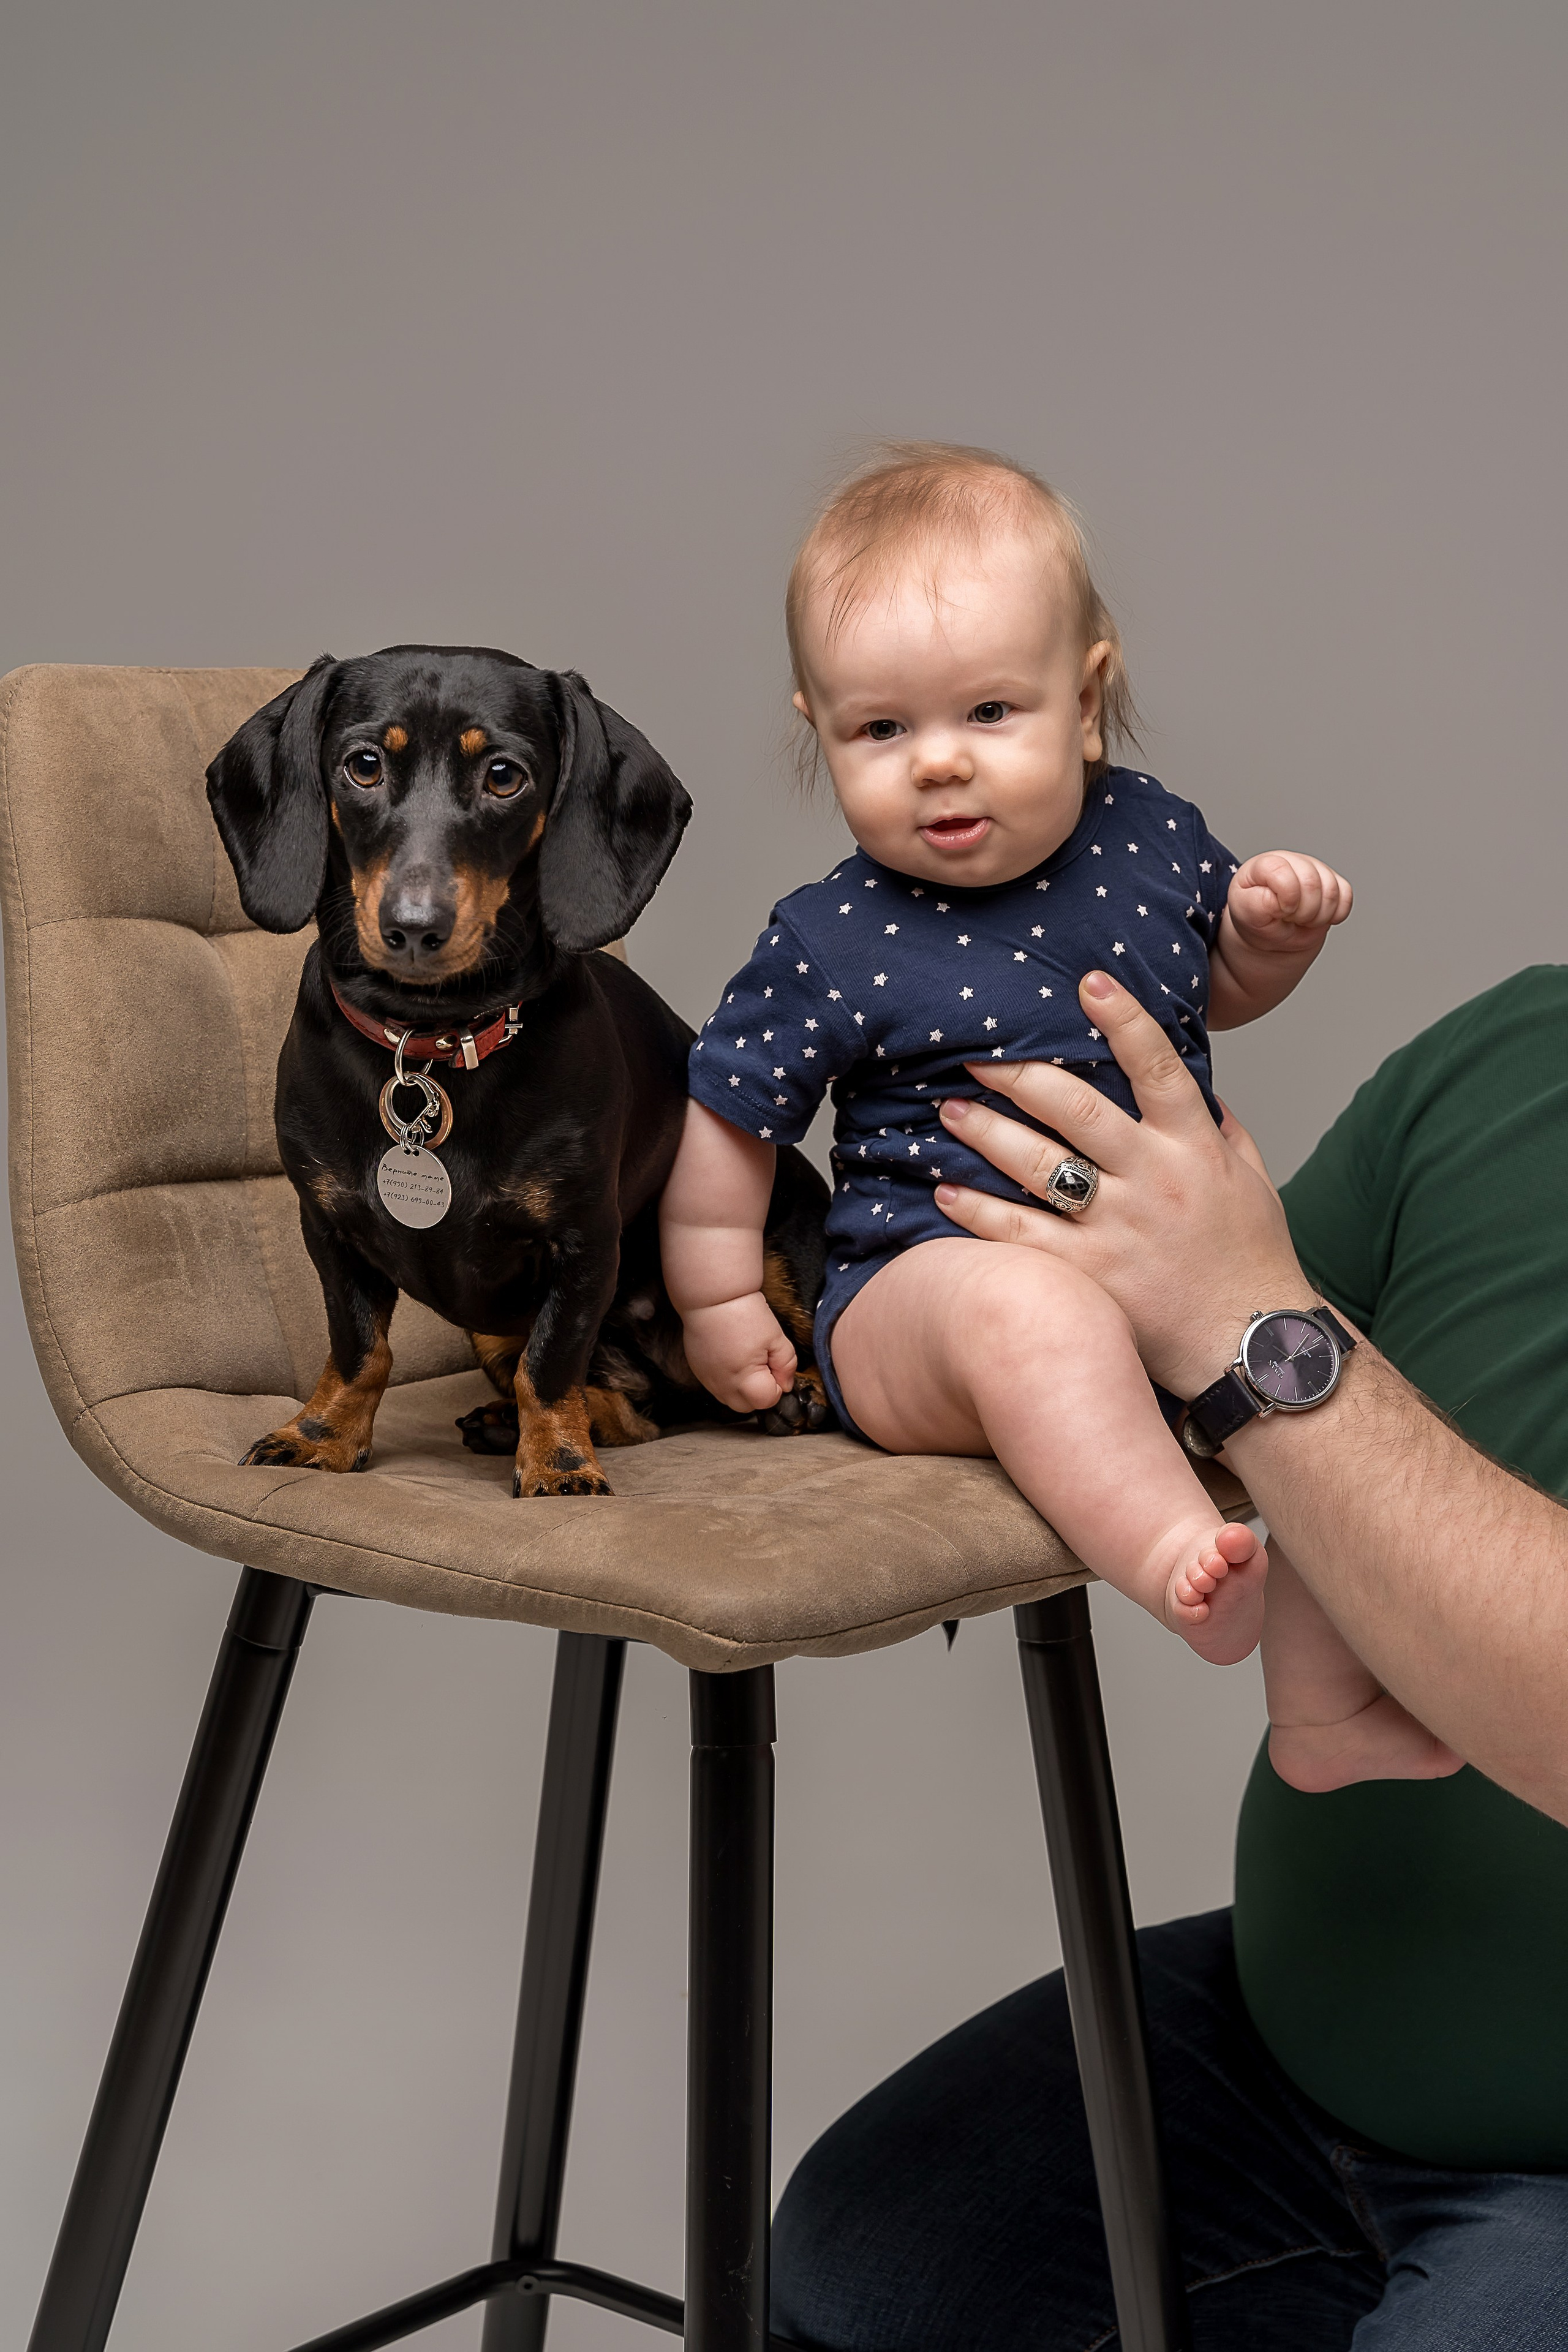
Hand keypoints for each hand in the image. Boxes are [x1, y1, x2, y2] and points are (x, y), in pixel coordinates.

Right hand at [680, 1293, 797, 1413]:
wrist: (712, 1296)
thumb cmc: (743, 1313)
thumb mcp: (776, 1337)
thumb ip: (786, 1365)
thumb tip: (786, 1384)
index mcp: (745, 1378)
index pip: (767, 1400)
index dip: (776, 1385)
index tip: (774, 1365)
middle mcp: (723, 1385)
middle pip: (747, 1406)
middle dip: (759, 1392)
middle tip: (762, 1364)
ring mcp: (707, 1379)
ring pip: (730, 1399)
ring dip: (741, 1388)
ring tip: (745, 1360)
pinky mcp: (698, 1370)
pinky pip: (716, 1386)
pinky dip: (726, 1379)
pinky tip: (730, 1357)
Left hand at [932, 970, 1310, 1398]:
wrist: (1254, 1348)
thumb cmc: (1252, 1260)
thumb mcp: (1253, 1180)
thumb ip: (1220, 1127)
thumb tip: (1194, 1081)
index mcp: (1195, 1147)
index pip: (1158, 1066)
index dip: (1123, 1019)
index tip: (1088, 981)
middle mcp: (1154, 1179)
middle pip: (1076, 1107)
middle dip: (1018, 1074)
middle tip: (974, 1053)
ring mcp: (1118, 1228)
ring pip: (1037, 1164)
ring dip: (983, 1132)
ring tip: (946, 1108)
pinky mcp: (1088, 1275)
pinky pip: (1018, 1234)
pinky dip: (975, 1211)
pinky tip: (943, 1191)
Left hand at [1227, 852, 1352, 952]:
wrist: (1271, 933)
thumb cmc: (1256, 919)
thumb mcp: (1246, 916)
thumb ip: (1255, 906)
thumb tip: (1275, 899)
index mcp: (1265, 864)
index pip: (1282, 871)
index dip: (1286, 898)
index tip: (1280, 912)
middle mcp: (1292, 861)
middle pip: (1312, 882)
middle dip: (1303, 911)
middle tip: (1290, 919)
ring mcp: (1315, 869)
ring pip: (1332, 891)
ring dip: (1318, 916)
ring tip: (1301, 920)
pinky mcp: (1334, 882)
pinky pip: (1346, 897)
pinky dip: (1335, 915)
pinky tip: (1317, 918)